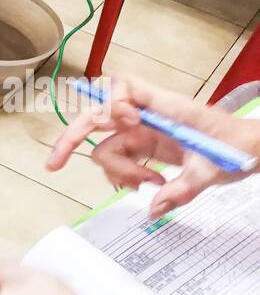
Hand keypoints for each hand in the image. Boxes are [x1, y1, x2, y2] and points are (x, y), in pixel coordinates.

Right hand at [47, 74, 259, 218]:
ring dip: (118, 171)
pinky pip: (119, 162)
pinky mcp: (145, 150)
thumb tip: (154, 208)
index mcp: (166, 108)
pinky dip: (126, 178)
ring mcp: (144, 134)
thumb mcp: (214, 170)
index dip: (113, 101)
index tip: (123, 123)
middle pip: (97, 117)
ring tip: (150, 184)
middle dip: (73, 137)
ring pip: (107, 148)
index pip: (125, 86)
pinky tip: (149, 185)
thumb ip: (183, 189)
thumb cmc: (239, 148)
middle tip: (54, 164)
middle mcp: (148, 118)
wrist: (252, 151)